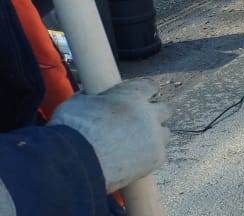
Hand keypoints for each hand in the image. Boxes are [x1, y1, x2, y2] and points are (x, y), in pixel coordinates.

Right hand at [49, 79, 170, 192]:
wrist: (76, 161)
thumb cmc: (72, 130)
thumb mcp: (78, 102)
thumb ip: (92, 98)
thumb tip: (89, 97)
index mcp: (132, 95)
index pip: (150, 86)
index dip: (145, 92)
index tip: (140, 98)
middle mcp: (149, 113)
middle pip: (165, 109)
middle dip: (154, 115)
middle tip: (139, 124)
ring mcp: (155, 136)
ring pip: (164, 133)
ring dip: (153, 137)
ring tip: (135, 146)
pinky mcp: (156, 157)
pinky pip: (159, 155)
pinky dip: (149, 157)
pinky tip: (133, 162)